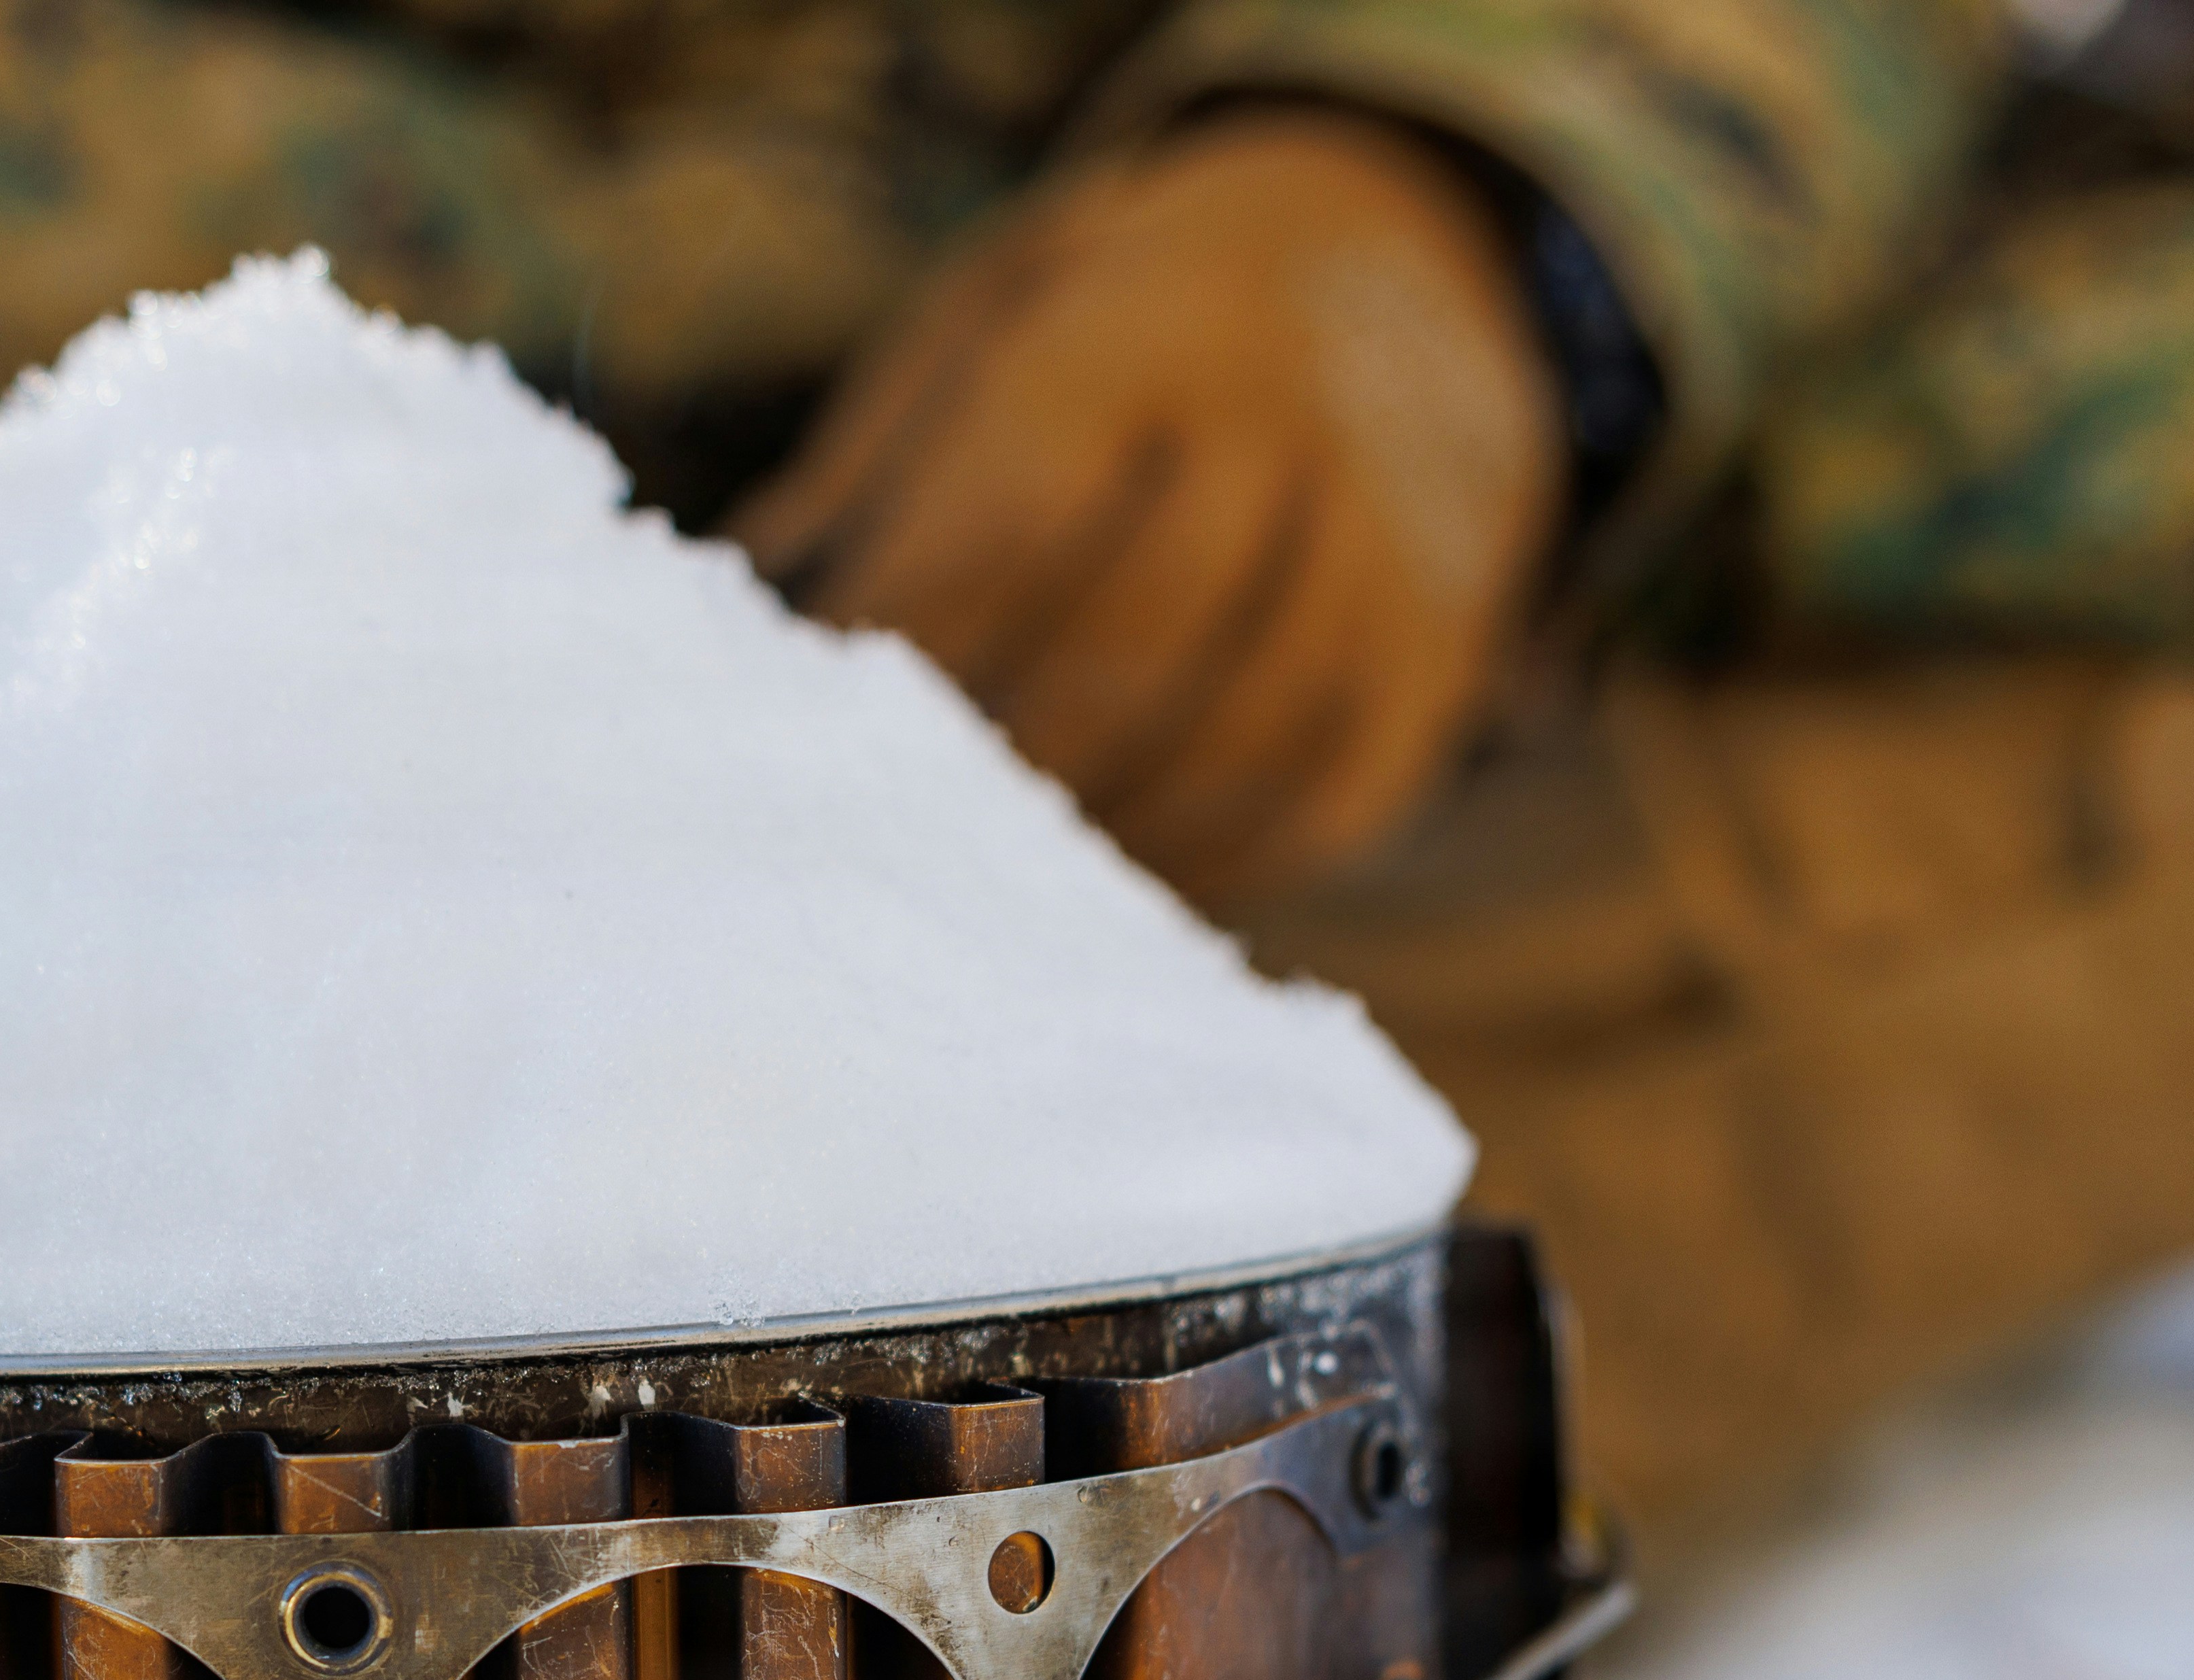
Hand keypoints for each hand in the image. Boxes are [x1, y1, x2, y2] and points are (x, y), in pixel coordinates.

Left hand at [738, 114, 1560, 911]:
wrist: (1398, 278)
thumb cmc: (1125, 325)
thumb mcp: (999, 311)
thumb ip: (879, 451)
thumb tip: (754, 602)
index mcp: (1157, 324)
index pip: (1022, 505)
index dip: (917, 626)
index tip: (824, 717)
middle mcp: (1295, 427)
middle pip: (1139, 634)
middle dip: (1008, 750)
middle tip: (910, 830)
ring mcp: (1393, 547)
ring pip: (1246, 732)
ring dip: (1111, 828)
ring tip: (1004, 887)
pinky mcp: (1440, 656)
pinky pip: (1330, 796)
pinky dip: (1220, 863)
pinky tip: (1122, 887)